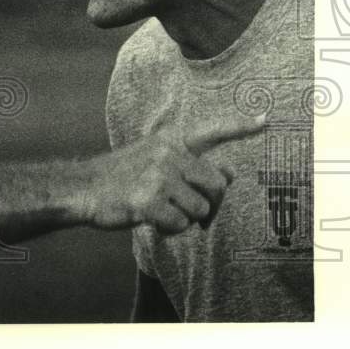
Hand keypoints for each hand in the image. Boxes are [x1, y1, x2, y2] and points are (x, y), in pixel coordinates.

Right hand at [83, 116, 264, 233]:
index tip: (266, 119)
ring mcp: (158, 177)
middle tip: (191, 210)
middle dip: (210, 203)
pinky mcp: (148, 202)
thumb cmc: (122, 176)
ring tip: (161, 211)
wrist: (82, 188)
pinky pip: (180, 224)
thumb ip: (190, 162)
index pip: (211, 132)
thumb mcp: (153, 157)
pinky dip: (170, 229)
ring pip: (200, 209)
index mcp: (170, 140)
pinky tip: (152, 220)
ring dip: (185, 218)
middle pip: (218, 185)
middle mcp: (168, 154)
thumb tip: (231, 172)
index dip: (240, 126)